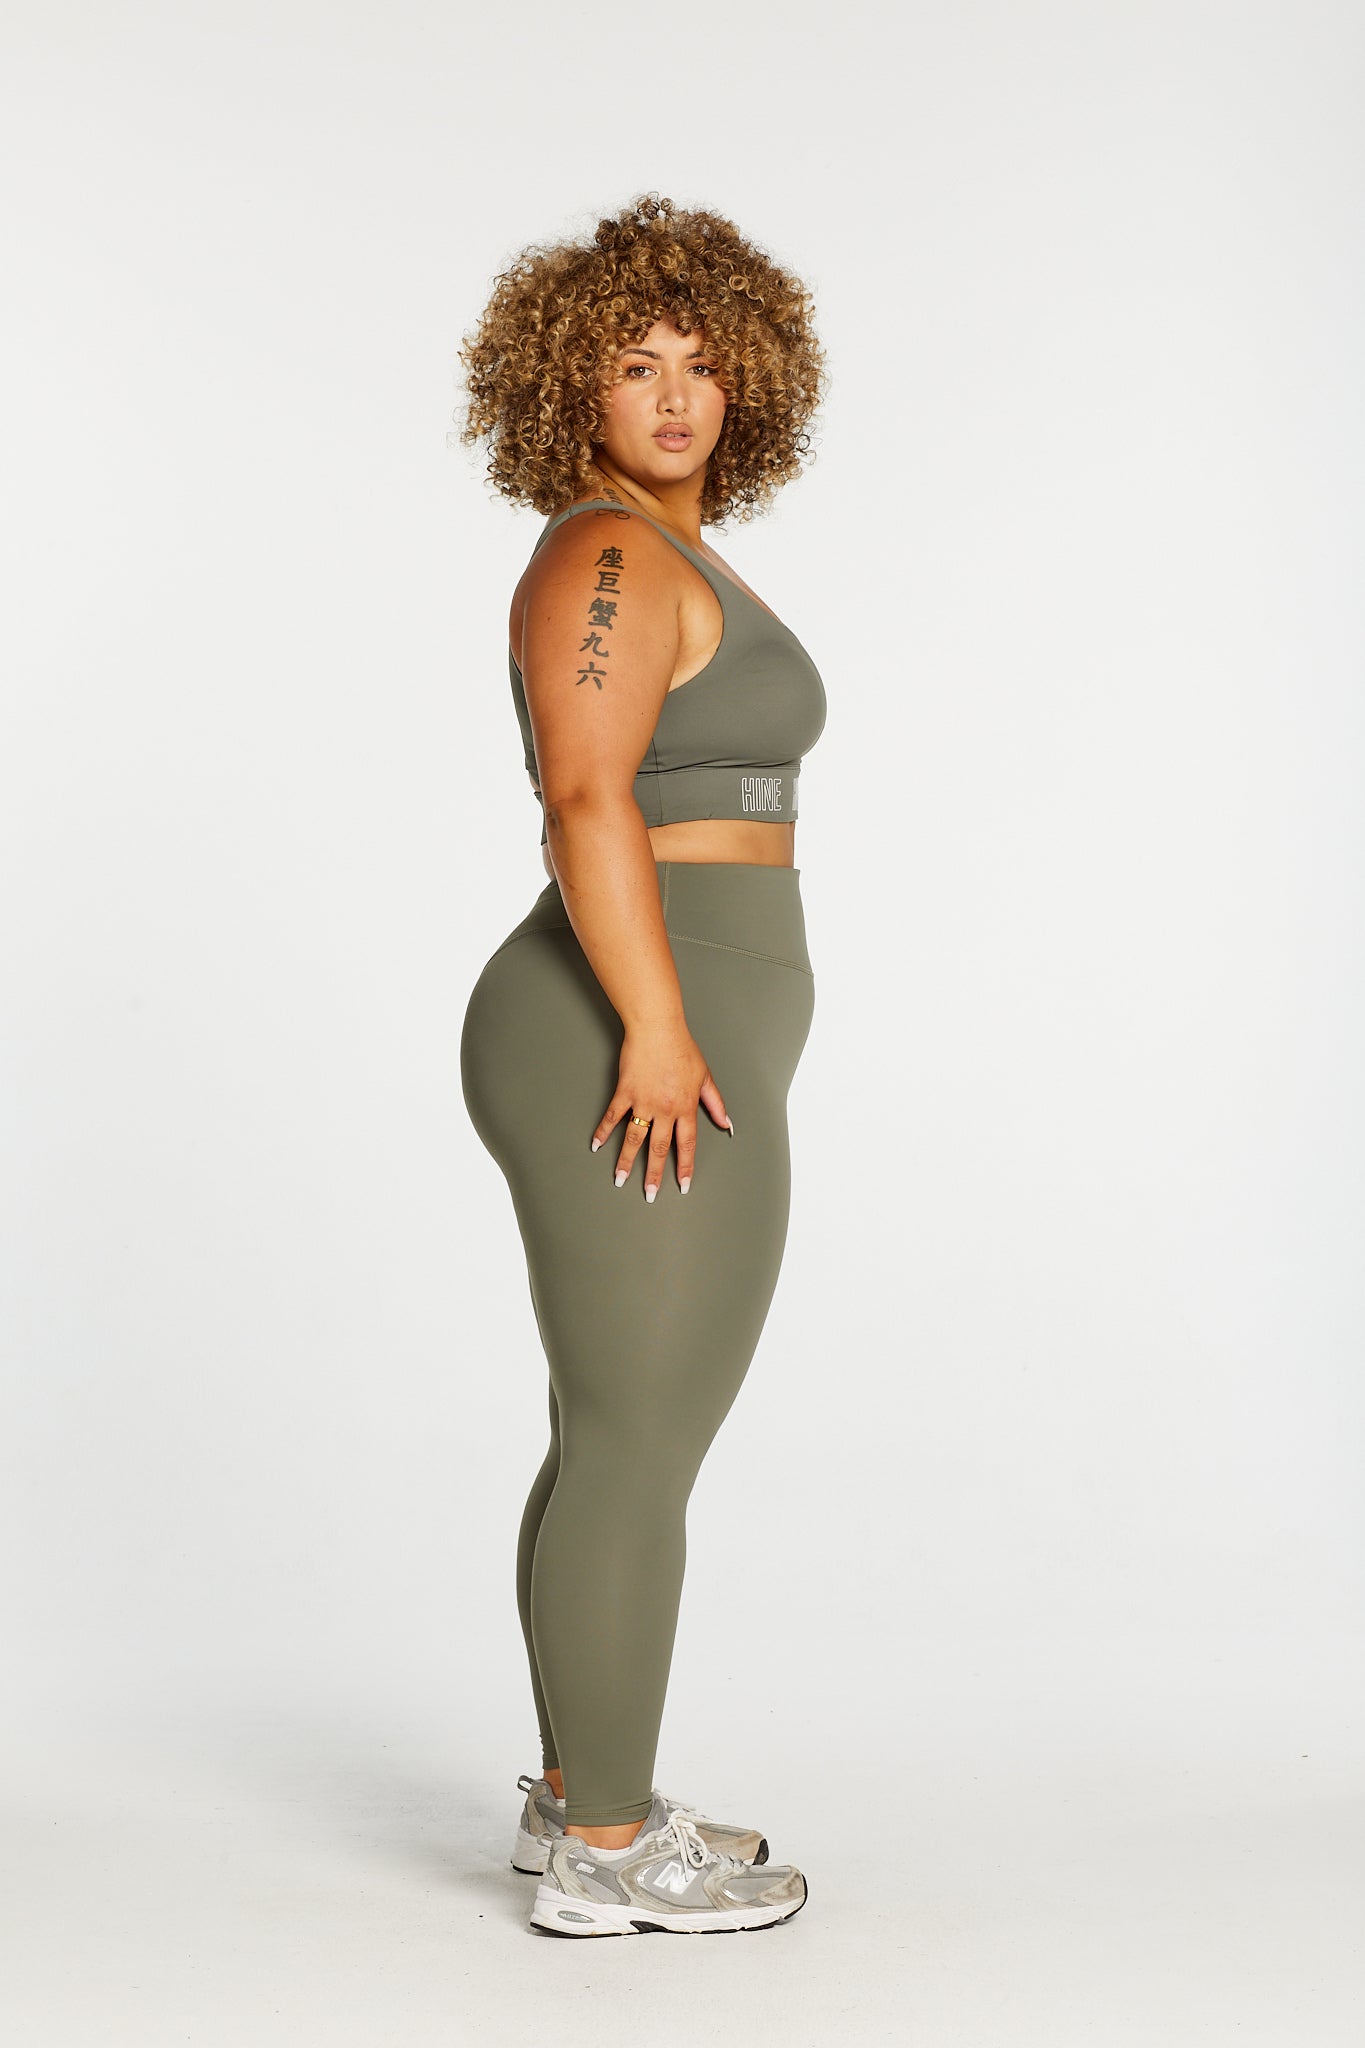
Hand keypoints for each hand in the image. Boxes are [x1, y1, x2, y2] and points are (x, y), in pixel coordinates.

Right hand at [591, 1022, 732, 1199]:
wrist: (658, 1029)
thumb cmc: (682, 1049)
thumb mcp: (705, 1077)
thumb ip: (715, 1104)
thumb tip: (727, 1123)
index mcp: (685, 1107)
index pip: (686, 1144)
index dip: (685, 1167)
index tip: (682, 1186)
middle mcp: (665, 1109)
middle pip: (659, 1148)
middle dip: (653, 1174)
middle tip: (649, 1194)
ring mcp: (643, 1102)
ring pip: (634, 1138)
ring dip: (626, 1161)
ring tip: (619, 1179)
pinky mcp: (625, 1092)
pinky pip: (613, 1116)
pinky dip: (604, 1132)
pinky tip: (597, 1145)